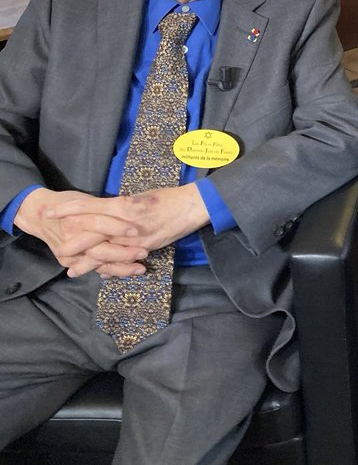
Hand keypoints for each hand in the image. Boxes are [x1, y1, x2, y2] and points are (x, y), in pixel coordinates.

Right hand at [13, 188, 148, 276]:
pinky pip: (93, 268)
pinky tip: (128, 272)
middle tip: (144, 252)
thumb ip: (105, 208)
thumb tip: (132, 209)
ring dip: (121, 267)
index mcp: (77, 220)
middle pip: (100, 250)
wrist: (38, 214)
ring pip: (99, 263)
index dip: (119, 228)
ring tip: (141, 268)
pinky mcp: (68, 261)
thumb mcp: (86, 199)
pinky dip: (111, 271)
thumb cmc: (67, 202)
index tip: (137, 230)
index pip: (100, 225)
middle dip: (124, 253)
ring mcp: (69, 253)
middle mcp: (71, 239)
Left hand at [44, 185, 209, 273]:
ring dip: (88, 262)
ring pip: (107, 252)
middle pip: (93, 233)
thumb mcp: (141, 196)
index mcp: (125, 205)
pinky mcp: (147, 247)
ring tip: (72, 270)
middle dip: (74, 242)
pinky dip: (111, 267)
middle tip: (56, 248)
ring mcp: (137, 238)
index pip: (90, 208)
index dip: (69, 210)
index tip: (51, 212)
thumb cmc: (168, 196)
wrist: (194, 205)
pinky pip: (124, 259)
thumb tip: (105, 212)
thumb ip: (122, 206)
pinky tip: (101, 273)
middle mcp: (128, 224)